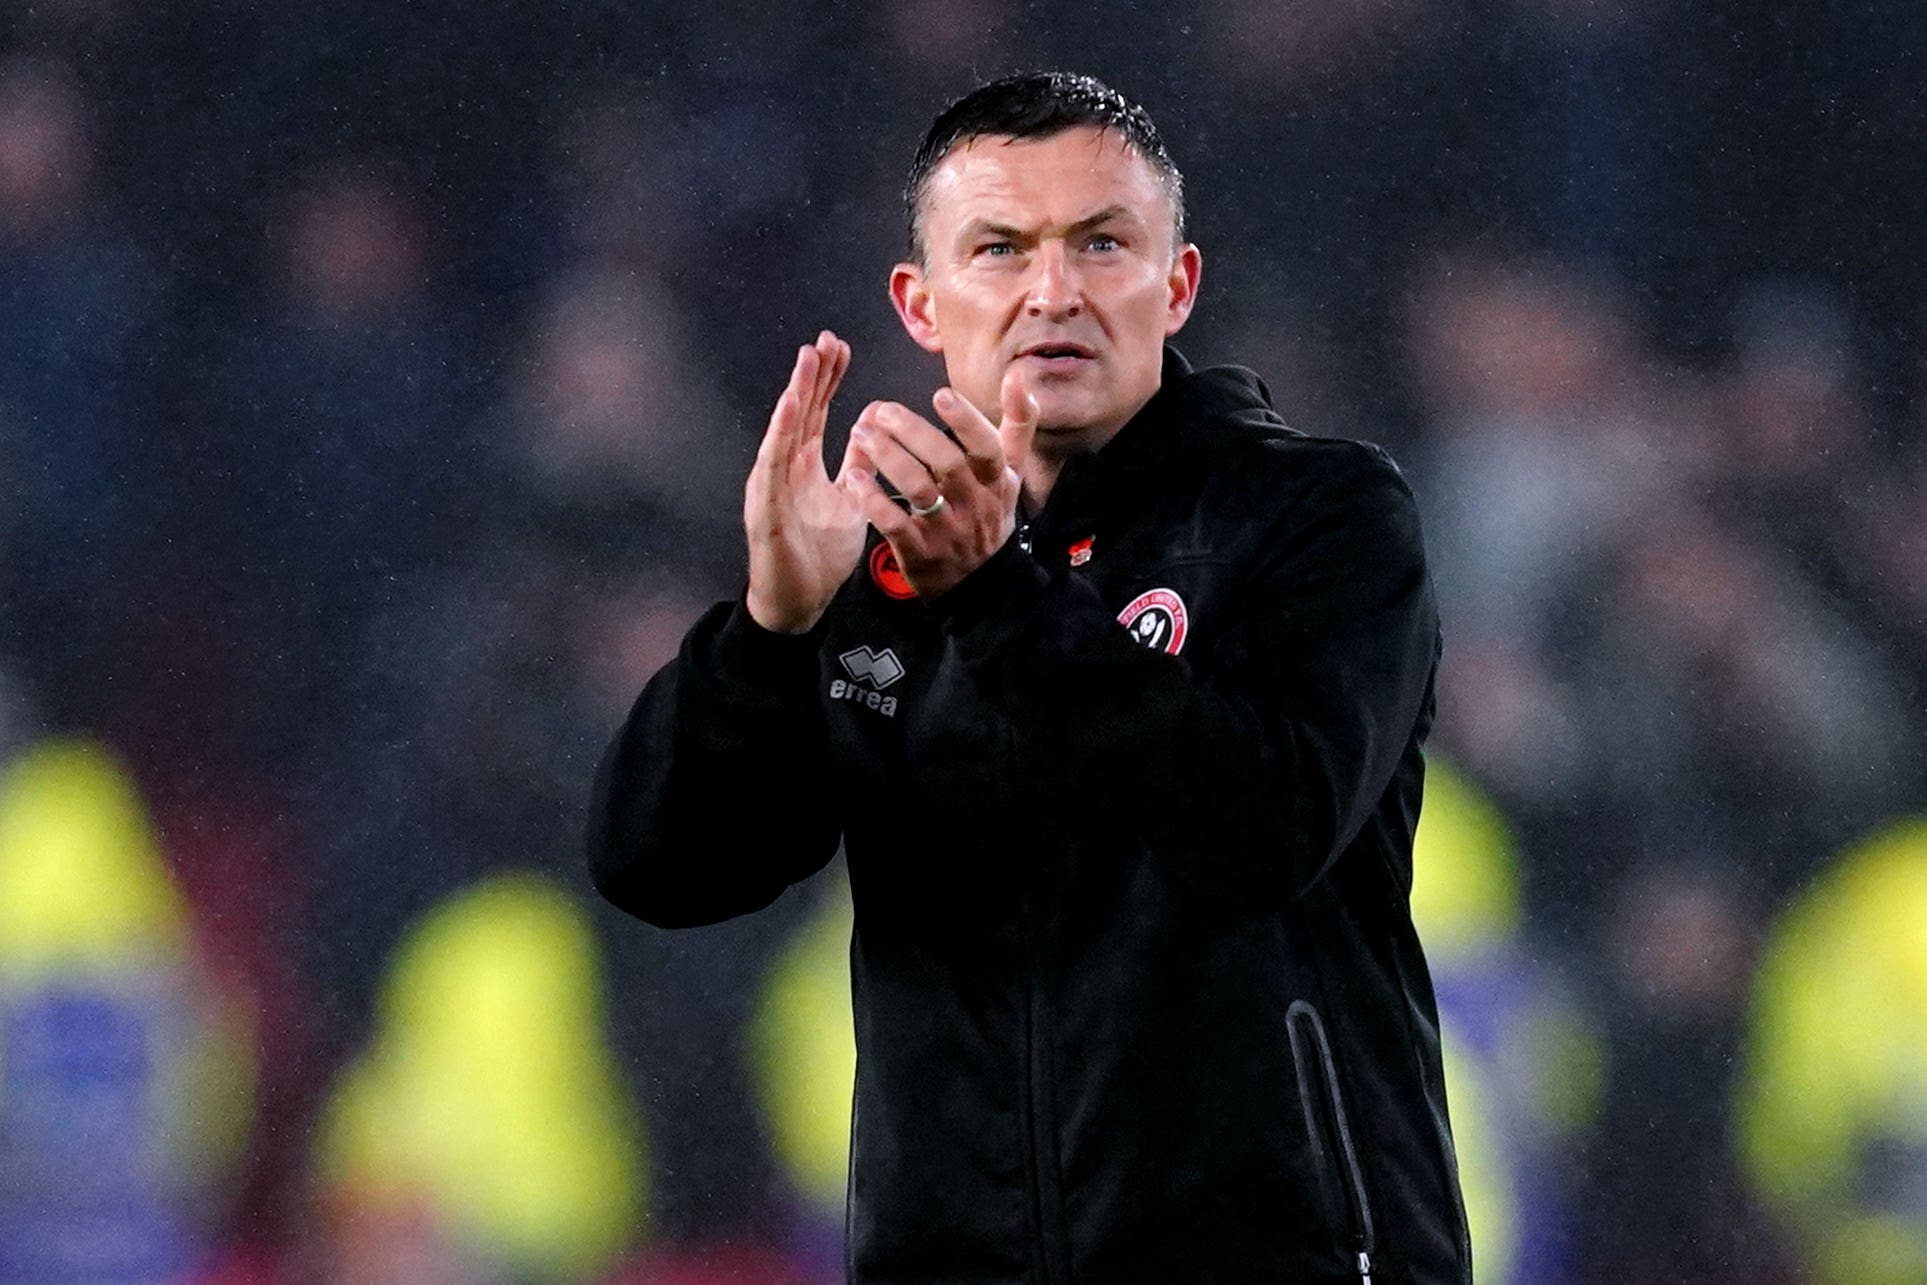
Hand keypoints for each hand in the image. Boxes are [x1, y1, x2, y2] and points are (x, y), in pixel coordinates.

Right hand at [744, 331, 865, 632]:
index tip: (840, 348)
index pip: (815, 413)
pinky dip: (780, 432)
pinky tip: (789, 405)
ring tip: (807, 359)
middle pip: (798, 411)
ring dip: (795, 392)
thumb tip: (870, 433)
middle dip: (812, 374)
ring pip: (784, 429)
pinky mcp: (767, 506)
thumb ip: (856, 468)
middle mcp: (784, 468)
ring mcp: (772, 484)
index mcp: (803, 466)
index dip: (827, 380)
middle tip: (825, 338)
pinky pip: (773, 463)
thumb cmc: (818, 556)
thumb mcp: (849, 503)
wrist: (799, 602)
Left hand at [847, 365, 1038, 599]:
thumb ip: (1018, 425)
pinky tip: (854, 478)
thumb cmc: (989, 512)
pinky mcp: (920, 552)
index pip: (987, 448)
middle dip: (913, 433)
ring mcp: (947, 530)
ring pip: (919, 491)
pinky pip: (895, 525)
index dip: (965, 421)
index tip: (941, 394)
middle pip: (947, 464)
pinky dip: (874, 501)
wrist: (979, 582)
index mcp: (997, 481)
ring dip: (888, 458)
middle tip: (882, 410)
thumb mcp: (1011, 473)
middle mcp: (974, 504)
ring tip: (861, 433)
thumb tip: (1019, 378)